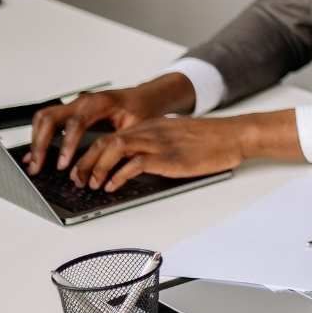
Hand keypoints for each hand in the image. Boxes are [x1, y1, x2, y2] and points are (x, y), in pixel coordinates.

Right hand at [24, 78, 189, 174]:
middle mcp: (83, 101)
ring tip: (34, 162)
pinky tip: (37, 153)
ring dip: (36, 140)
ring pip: (44, 117)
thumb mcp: (138, 127)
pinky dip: (40, 136)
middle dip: (40, 143)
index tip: (63, 163)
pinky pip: (49, 120)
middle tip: (37, 165)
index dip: (67, 144)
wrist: (145, 98)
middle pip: (50, 117)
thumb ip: (120, 143)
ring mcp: (75, 104)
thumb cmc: (143, 110)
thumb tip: (107, 166)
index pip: (76, 123)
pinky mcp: (71, 111)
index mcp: (100, 103)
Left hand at [69, 116, 253, 191]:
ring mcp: (158, 143)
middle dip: (86, 162)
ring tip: (92, 184)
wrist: (233, 136)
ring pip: (114, 148)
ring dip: (97, 168)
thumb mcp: (177, 139)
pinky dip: (119, 175)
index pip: (110, 136)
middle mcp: (149, 132)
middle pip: (105, 142)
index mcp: (150, 126)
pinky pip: (135, 163)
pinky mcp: (168, 156)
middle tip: (78, 180)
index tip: (82, 169)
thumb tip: (139, 164)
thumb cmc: (211, 140)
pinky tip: (114, 185)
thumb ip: (156, 146)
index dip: (91, 153)